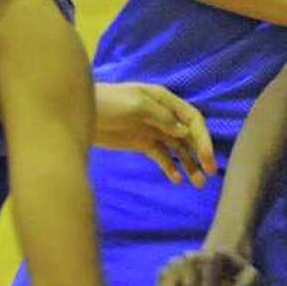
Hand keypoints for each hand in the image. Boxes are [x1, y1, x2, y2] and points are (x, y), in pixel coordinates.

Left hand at [94, 82, 215, 186]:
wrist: (77, 113)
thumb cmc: (106, 102)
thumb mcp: (135, 105)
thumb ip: (162, 117)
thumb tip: (184, 131)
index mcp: (164, 100)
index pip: (192, 119)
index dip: (203, 138)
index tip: (206, 158)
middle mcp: (163, 115)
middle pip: (189, 136)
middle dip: (200, 154)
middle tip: (209, 175)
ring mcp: (153, 130)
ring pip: (178, 149)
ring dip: (189, 165)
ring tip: (197, 184)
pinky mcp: (142, 144)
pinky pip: (162, 157)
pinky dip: (170, 168)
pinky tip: (176, 180)